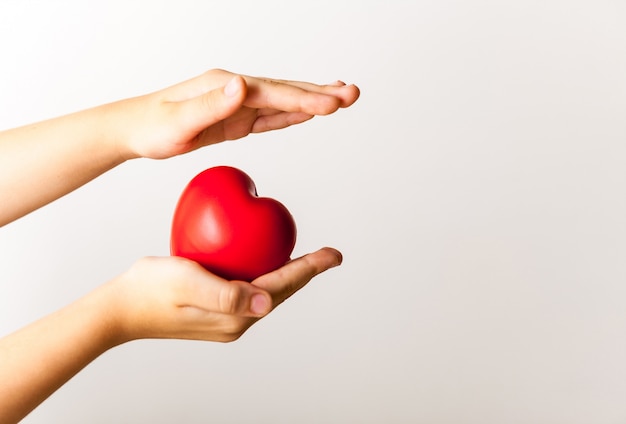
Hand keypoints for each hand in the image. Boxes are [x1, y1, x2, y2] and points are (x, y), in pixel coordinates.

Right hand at [108, 247, 342, 342]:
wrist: (121, 310)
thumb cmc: (150, 291)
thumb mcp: (187, 283)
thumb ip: (225, 293)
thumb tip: (265, 302)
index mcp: (235, 316)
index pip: (282, 287)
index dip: (310, 269)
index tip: (333, 255)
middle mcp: (236, 321)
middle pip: (281, 292)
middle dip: (306, 273)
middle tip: (329, 255)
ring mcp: (226, 320)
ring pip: (267, 293)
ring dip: (289, 276)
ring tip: (307, 260)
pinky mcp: (216, 313)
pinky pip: (250, 291)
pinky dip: (265, 275)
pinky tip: (264, 261)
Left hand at [112, 69, 359, 159]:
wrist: (134, 130)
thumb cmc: (152, 126)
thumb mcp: (179, 120)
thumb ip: (212, 104)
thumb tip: (242, 85)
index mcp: (227, 87)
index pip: (274, 93)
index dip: (306, 98)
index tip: (334, 103)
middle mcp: (236, 90)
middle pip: (286, 91)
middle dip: (321, 92)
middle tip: (353, 94)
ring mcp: (237, 104)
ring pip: (282, 102)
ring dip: (312, 100)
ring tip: (341, 98)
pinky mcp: (235, 120)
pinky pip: (269, 117)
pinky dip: (292, 113)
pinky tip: (307, 112)